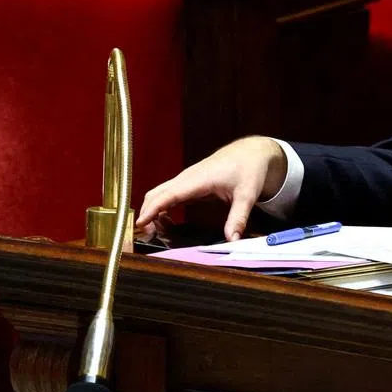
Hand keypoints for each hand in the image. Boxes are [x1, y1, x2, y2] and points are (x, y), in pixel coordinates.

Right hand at [136, 136, 287, 241]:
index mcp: (198, 179)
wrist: (250, 153)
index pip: (168, 194)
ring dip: (151, 211)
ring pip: (159, 194)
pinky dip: (160, 208)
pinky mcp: (188, 184)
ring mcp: (186, 180)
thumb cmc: (248, 169)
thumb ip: (238, 217)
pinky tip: (163, 222)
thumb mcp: (247, 194)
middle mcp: (187, 178)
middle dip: (146, 213)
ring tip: (152, 232)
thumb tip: (232, 239)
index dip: (152, 209)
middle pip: (156, 194)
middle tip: (146, 236)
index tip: (140, 223)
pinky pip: (167, 195)